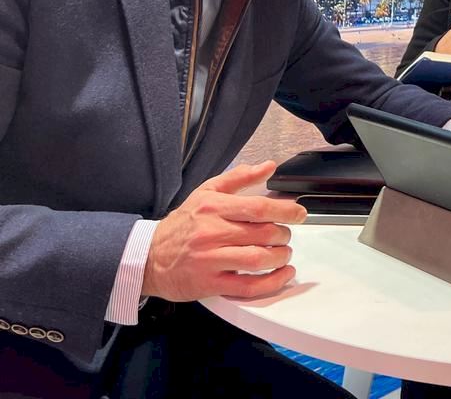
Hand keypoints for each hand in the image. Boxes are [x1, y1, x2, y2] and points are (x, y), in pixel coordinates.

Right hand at [142, 161, 306, 301]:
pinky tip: (281, 274)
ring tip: (283, 254)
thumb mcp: (206, 192)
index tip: (299, 213)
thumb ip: (239, 178)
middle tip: (285, 235)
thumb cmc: (182, 225)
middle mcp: (212, 233)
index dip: (286, 210)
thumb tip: (268, 166)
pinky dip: (272, 282)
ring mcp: (211, 260)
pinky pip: (248, 287)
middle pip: (263, 233)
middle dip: (283, 235)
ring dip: (280, 257)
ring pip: (258, 259)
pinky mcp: (210, 284)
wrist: (148, 257)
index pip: (259, 207)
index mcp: (214, 207)